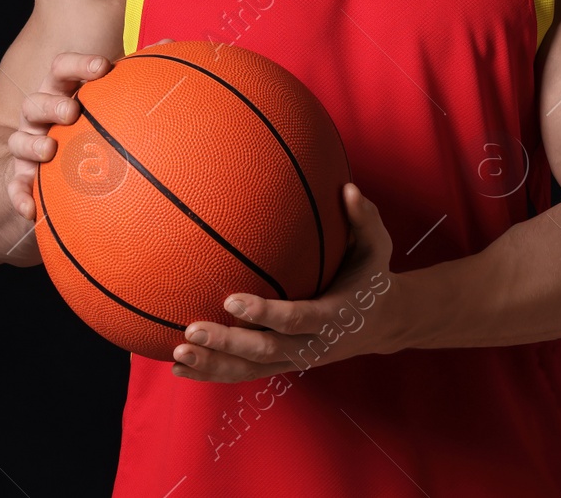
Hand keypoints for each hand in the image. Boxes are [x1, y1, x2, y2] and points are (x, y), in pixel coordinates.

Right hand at [4, 41, 171, 260]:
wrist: (54, 162)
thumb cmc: (90, 120)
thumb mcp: (110, 96)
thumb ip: (135, 73)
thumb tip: (169, 44)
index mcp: (62, 90)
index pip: (62, 68)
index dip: (79, 64)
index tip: (103, 67)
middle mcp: (41, 115)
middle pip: (36, 101)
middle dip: (52, 103)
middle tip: (72, 110)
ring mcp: (29, 145)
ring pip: (19, 140)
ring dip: (32, 145)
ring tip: (49, 151)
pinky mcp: (22, 175)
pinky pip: (14, 186)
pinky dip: (20, 195)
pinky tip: (31, 209)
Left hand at [169, 183, 405, 382]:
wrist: (383, 323)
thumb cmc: (372, 276)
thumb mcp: (378, 247)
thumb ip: (364, 219)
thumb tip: (349, 188)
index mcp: (335, 316)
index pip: (297, 318)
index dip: (265, 313)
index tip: (231, 299)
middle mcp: (314, 344)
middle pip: (267, 350)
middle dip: (228, 342)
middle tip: (192, 328)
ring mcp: (297, 358)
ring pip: (251, 369)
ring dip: (213, 364)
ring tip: (177, 353)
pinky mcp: (284, 365)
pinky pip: (246, 372)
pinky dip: (213, 372)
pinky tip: (178, 366)